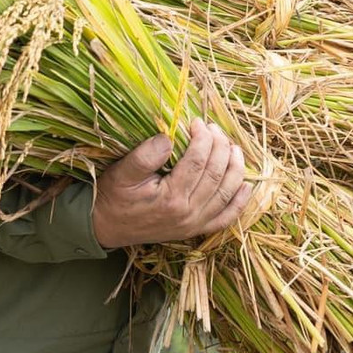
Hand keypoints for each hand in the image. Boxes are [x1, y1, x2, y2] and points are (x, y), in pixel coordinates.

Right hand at [91, 118, 251, 249]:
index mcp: (171, 198)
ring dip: (235, 168)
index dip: (202, 138)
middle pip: (215, 174)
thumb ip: (145, 156)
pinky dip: (239, 202)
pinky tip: (246, 186)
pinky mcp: (195, 230)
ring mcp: (194, 224)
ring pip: (226, 193)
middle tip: (214, 129)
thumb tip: (169, 138)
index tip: (197, 122)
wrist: (106, 227)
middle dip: (220, 147)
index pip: (198, 161)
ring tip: (233, 147)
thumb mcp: (122, 172)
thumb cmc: (113, 196)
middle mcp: (188, 213)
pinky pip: (225, 218)